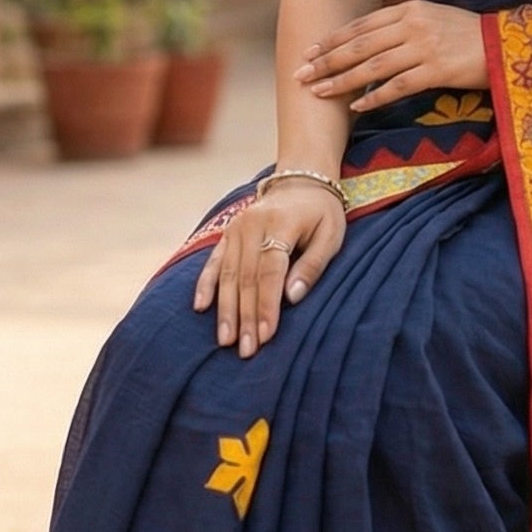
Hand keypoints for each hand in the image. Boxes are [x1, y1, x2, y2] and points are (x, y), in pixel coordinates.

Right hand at [192, 182, 344, 355]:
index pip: (270, 272)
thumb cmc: (321, 213)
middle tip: (246, 350)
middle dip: (245, 317)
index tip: (267, 336)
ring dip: (225, 310)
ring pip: (227, 275)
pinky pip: (213, 262)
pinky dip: (206, 285)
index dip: (267, 305)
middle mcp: (252, 225)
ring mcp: (235, 229)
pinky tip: (201, 308)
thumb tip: (292, 298)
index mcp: (280, 224)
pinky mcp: (227, 233)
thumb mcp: (331, 235)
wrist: (300, 180)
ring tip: (225, 340)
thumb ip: (313, 265)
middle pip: (245, 278)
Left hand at [296, 0, 488, 114]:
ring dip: (341, 80)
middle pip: (360, 45)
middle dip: (327, 61)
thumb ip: (403, 25)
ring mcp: (424, 47)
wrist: (506, 45)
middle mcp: (413, 25)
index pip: (362, 25)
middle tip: (301, 74)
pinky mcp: (437, 70)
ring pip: (372, 66)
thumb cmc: (468, 34)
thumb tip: (369, 42)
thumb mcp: (433, 18)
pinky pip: (397, 86)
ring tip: (319, 91)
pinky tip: (355, 107)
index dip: (333, 39)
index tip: (310, 51)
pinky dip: (374, 97)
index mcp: (410, 8)